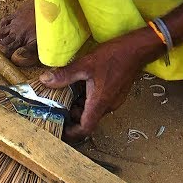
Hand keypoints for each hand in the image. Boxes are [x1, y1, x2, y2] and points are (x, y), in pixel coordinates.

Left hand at [39, 27, 162, 142]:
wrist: (137, 49)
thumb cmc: (114, 56)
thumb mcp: (85, 64)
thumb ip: (65, 75)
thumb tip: (45, 80)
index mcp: (99, 103)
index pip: (85, 129)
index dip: (72, 133)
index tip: (60, 130)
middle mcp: (107, 106)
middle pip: (87, 121)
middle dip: (72, 117)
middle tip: (57, 108)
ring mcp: (113, 100)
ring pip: (93, 111)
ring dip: (79, 107)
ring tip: (66, 96)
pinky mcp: (115, 94)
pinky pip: (99, 103)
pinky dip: (87, 100)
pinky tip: (79, 87)